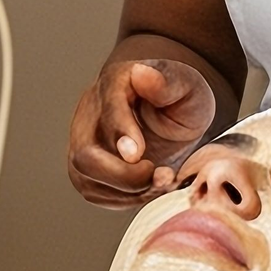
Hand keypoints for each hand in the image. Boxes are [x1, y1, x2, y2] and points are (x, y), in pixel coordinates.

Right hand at [67, 56, 217, 206]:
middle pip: (85, 156)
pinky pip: (98, 193)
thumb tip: (142, 73)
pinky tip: (152, 186)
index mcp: (114, 86)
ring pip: (87, 179)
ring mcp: (84, 145)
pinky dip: (128, 198)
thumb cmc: (178, 95)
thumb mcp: (186, 83)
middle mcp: (90, 116)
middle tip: (162, 174)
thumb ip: (168, 81)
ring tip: (165, 179)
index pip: (108, 111)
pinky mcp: (88, 171)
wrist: (171, 111)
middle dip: (123, 175)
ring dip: (129, 191)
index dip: (120, 133)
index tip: (138, 155)